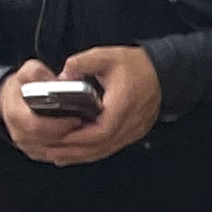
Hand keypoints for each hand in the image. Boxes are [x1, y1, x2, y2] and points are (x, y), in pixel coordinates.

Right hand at [0, 57, 81, 160]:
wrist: (12, 99)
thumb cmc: (22, 86)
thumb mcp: (27, 73)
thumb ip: (37, 72)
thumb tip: (55, 80)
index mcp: (16, 113)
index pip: (37, 125)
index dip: (59, 124)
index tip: (77, 118)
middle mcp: (19, 133)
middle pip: (48, 142)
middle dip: (70, 135)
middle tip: (87, 128)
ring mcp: (27, 145)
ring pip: (53, 152)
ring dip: (72, 145)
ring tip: (87, 134)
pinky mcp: (35, 152)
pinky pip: (54, 156)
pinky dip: (69, 151)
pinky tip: (81, 142)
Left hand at [48, 46, 162, 160]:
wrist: (161, 73)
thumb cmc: (138, 66)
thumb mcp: (106, 56)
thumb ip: (81, 63)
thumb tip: (63, 76)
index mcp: (123, 103)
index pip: (102, 130)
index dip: (79, 136)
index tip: (60, 137)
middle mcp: (131, 121)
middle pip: (101, 145)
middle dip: (74, 150)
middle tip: (51, 151)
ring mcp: (133, 130)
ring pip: (105, 150)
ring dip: (81, 155)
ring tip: (58, 155)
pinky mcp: (133, 133)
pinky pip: (111, 147)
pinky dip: (92, 152)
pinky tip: (77, 154)